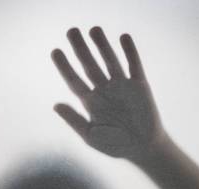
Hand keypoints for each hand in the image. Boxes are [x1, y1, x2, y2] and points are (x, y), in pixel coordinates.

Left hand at [52, 27, 165, 160]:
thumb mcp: (91, 136)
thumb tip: (55, 105)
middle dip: (80, 49)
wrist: (143, 149)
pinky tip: (123, 37)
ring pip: (109, 61)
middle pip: (89, 65)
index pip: (74, 80)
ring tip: (94, 29)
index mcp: (90, 102)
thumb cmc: (115, 145)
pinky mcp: (139, 85)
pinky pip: (134, 65)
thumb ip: (73, 120)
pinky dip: (129, 52)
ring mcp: (121, 86)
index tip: (55, 51)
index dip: (64, 66)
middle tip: (71, 31)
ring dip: (102, 45)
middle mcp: (104, 90)